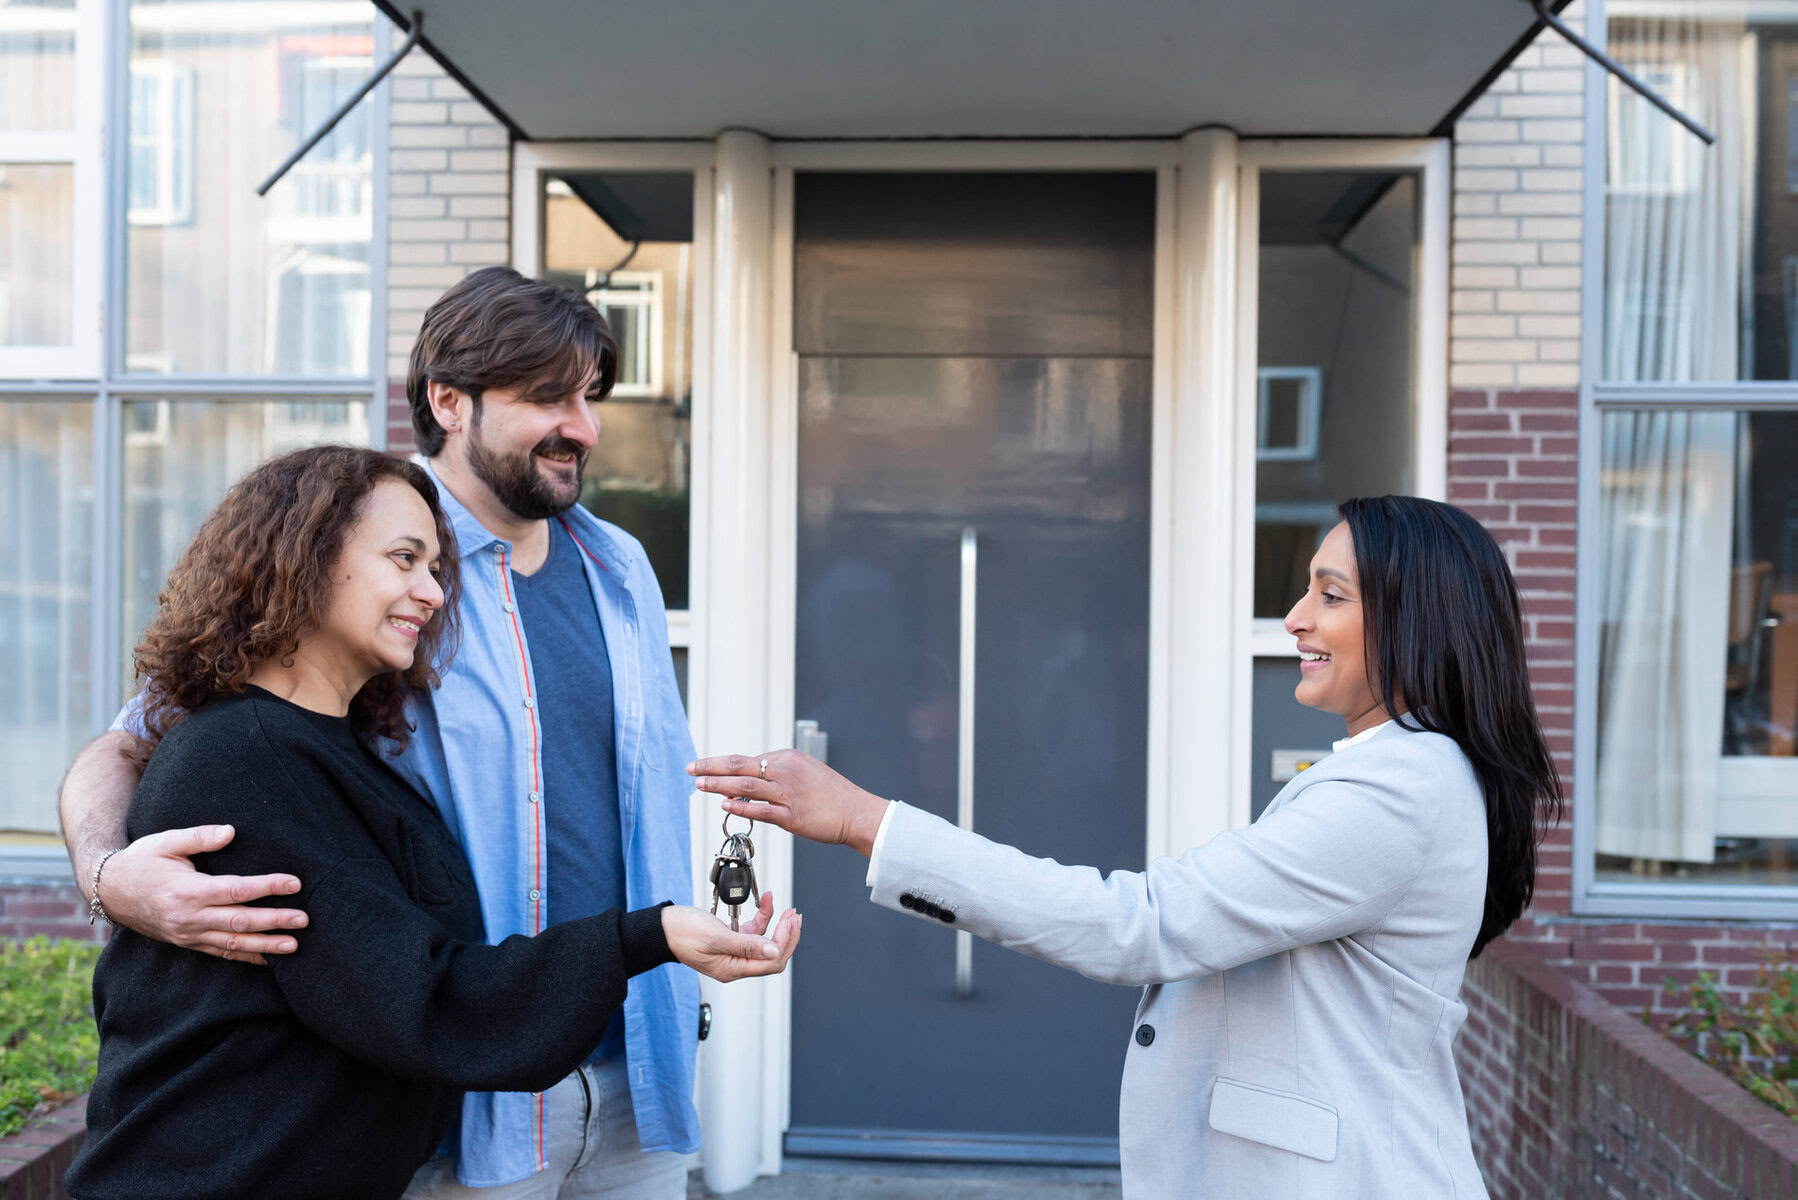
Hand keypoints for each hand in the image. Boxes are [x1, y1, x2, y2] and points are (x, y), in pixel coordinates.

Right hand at [100, 825, 307, 964]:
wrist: (108, 891)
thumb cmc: (141, 861)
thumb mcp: (165, 841)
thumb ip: (199, 836)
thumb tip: (231, 831)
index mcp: (187, 890)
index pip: (237, 890)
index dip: (268, 887)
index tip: (294, 883)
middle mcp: (189, 917)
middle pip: (240, 921)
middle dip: (275, 921)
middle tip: (304, 919)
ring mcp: (187, 934)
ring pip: (232, 943)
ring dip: (265, 946)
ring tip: (294, 946)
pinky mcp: (187, 943)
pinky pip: (220, 953)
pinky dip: (245, 957)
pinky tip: (268, 960)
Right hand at [661, 892, 800, 982]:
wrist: (661, 927)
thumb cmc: (682, 933)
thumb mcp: (716, 937)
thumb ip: (746, 945)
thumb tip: (774, 951)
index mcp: (732, 969)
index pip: (770, 963)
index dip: (784, 943)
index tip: (789, 923)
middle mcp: (735, 964)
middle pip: (772, 954)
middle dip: (786, 935)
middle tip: (795, 916)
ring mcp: (733, 951)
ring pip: (765, 941)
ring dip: (778, 924)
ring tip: (788, 909)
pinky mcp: (730, 938)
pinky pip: (753, 930)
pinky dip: (762, 916)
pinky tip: (767, 901)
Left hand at [686, 751, 887, 856]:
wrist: (857, 812)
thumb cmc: (831, 795)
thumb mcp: (805, 772)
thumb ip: (776, 775)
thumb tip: (746, 784)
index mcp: (787, 758)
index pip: (747, 759)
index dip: (722, 765)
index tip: (705, 768)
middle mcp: (785, 770)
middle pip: (739, 764)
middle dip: (711, 767)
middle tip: (690, 768)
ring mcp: (788, 793)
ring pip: (745, 784)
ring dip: (718, 784)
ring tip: (699, 785)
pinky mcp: (792, 816)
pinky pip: (761, 809)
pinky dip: (740, 806)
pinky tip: (723, 806)